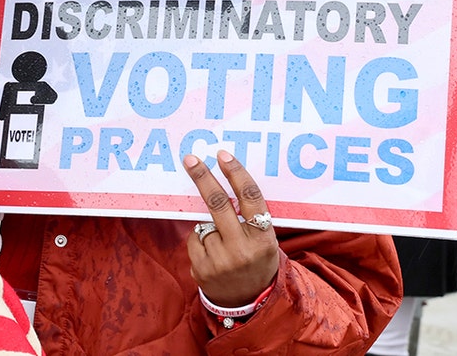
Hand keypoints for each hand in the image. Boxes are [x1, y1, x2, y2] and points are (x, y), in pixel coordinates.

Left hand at [184, 151, 279, 306]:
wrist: (248, 302)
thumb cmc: (256, 260)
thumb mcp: (265, 240)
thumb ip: (250, 216)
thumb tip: (224, 180)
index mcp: (263, 238)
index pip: (250, 198)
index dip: (236, 173)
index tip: (223, 155)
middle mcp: (242, 249)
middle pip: (219, 203)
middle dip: (203, 177)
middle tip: (190, 159)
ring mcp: (220, 261)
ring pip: (204, 224)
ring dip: (210, 227)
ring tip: (223, 246)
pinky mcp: (202, 269)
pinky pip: (194, 240)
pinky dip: (201, 242)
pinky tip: (213, 256)